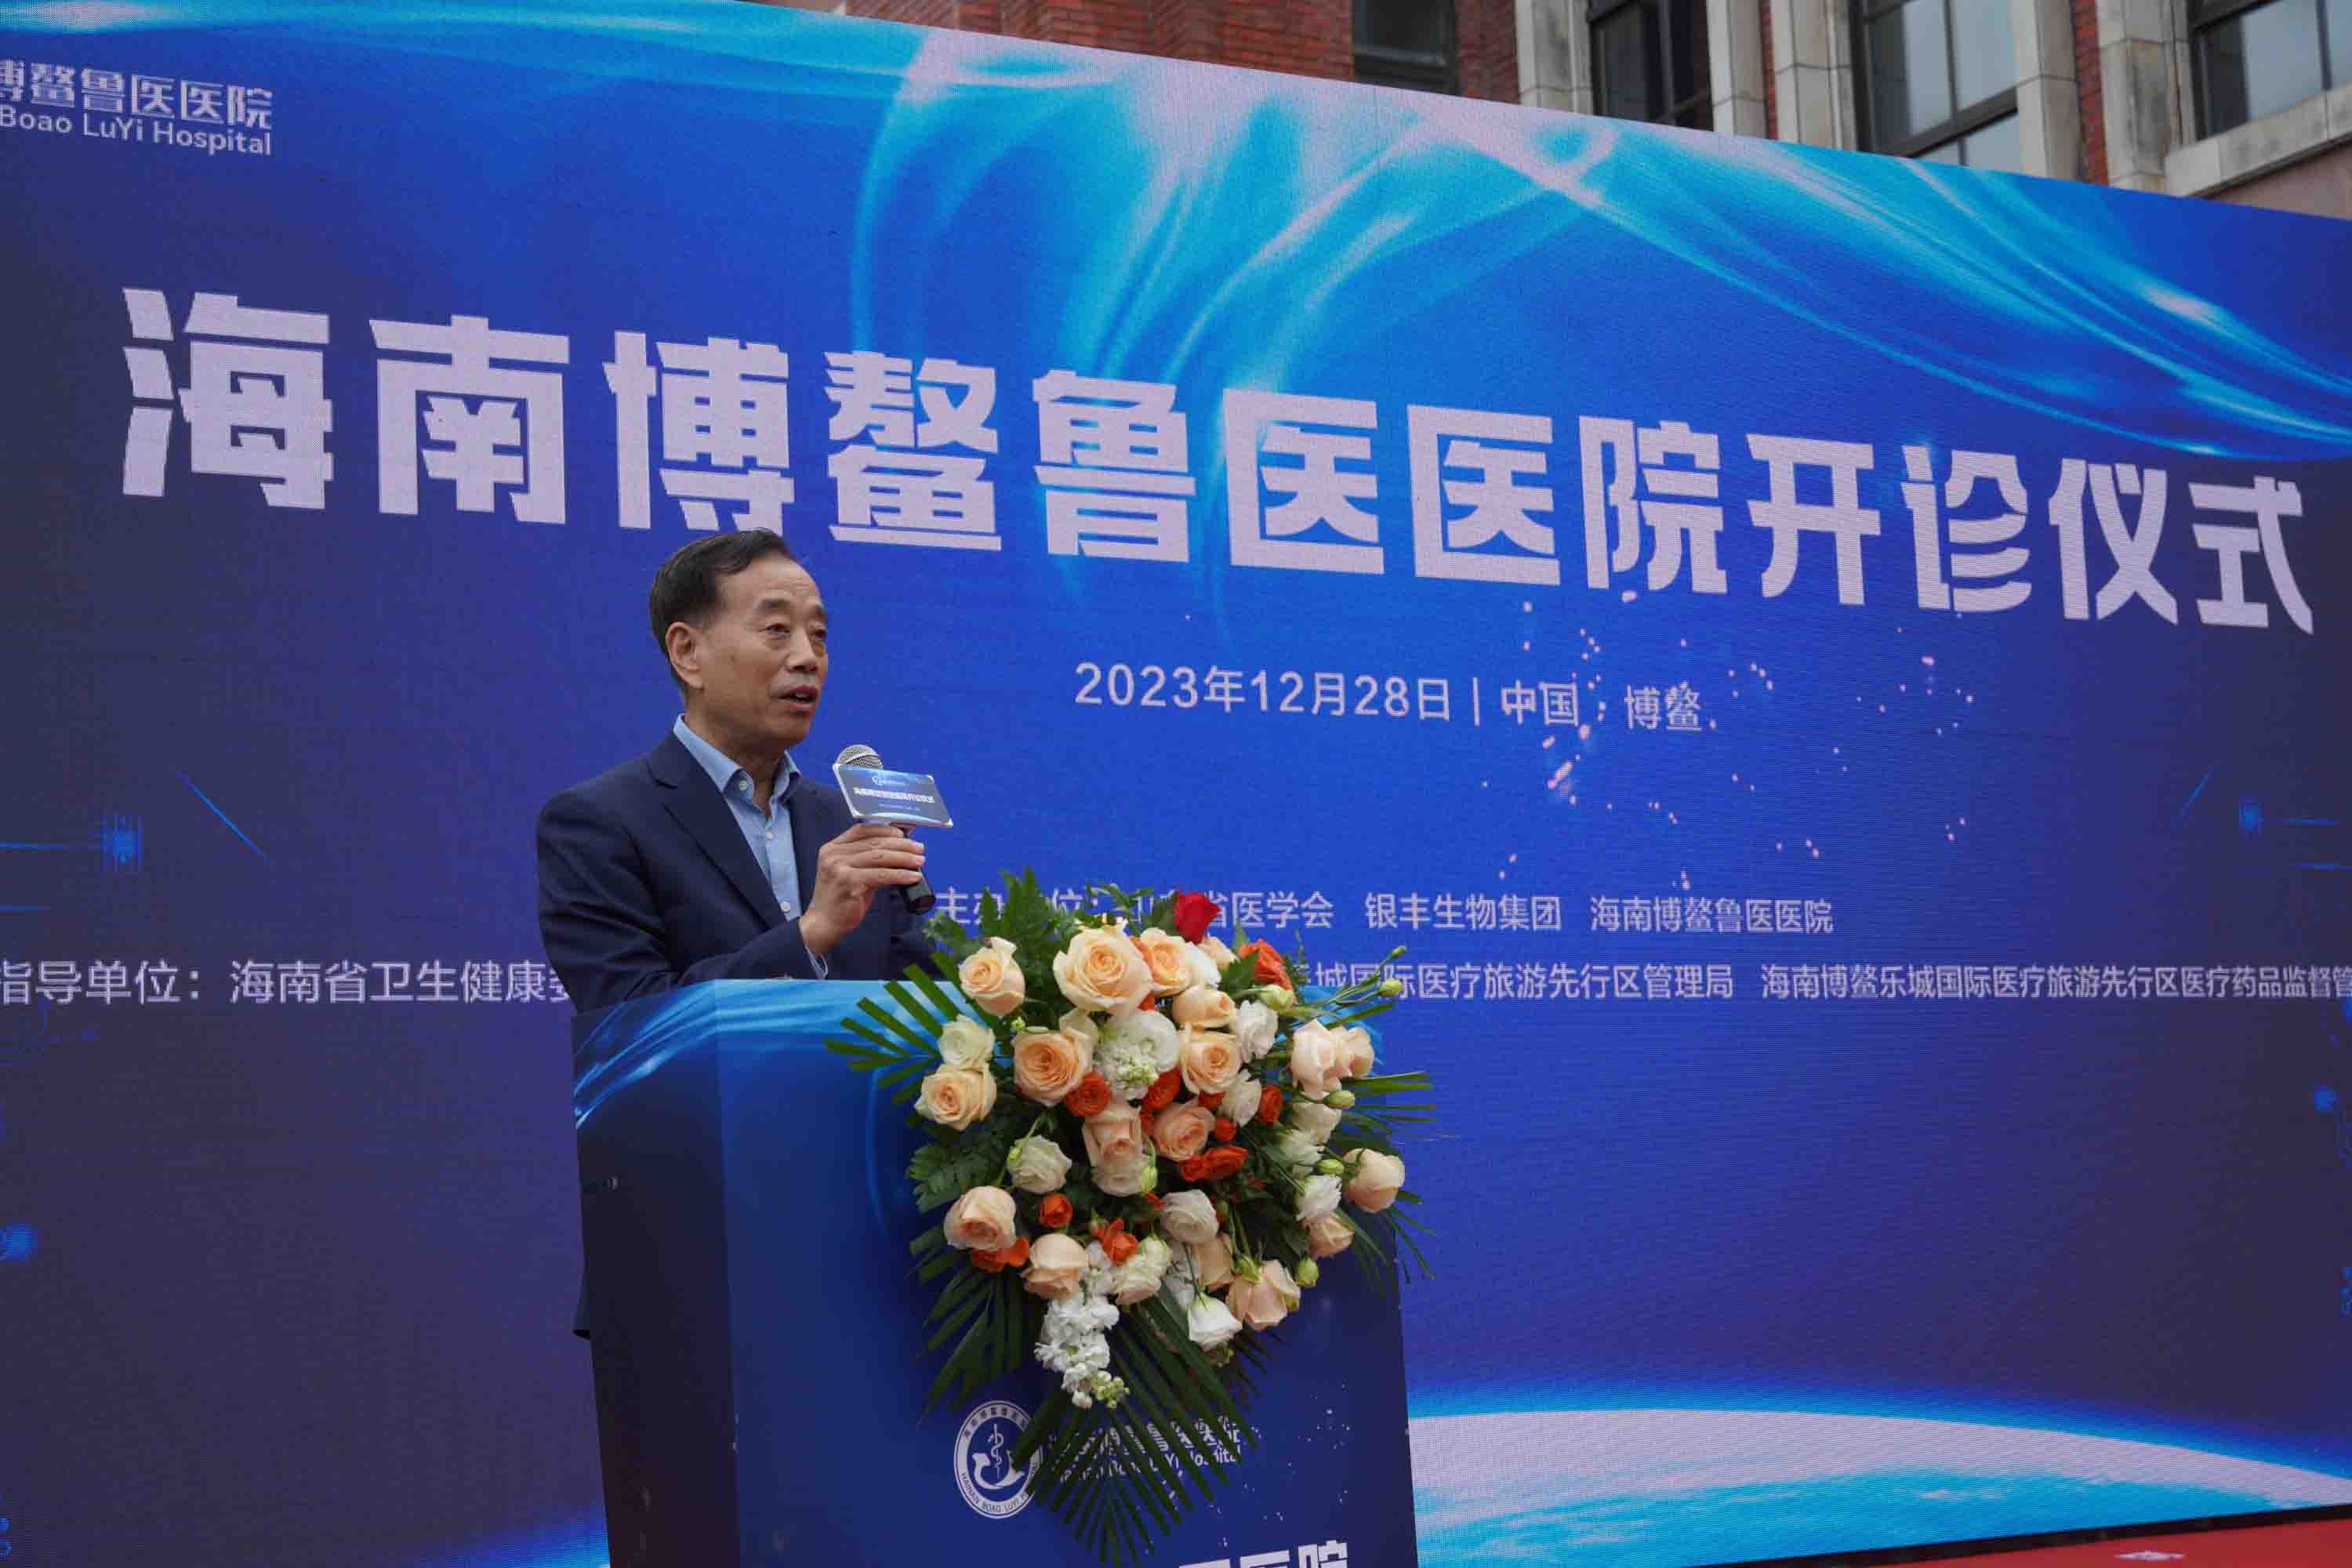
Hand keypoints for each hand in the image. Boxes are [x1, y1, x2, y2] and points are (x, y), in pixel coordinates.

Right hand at [799, 821, 924, 958]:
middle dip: (901, 845)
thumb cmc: (840, 898)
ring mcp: (840, 868)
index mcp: (832, 848)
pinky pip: (882, 875)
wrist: (824, 922)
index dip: (885, 830)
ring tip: (919, 861)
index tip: (903, 834)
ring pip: (880, 857)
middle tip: (919, 848)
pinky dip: (900, 875)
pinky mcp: (849, 882)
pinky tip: (912, 877)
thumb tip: (897, 852)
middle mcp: (834, 855)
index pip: (862, 830)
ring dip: (904, 858)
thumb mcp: (849, 872)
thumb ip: (866, 860)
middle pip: (874, 843)